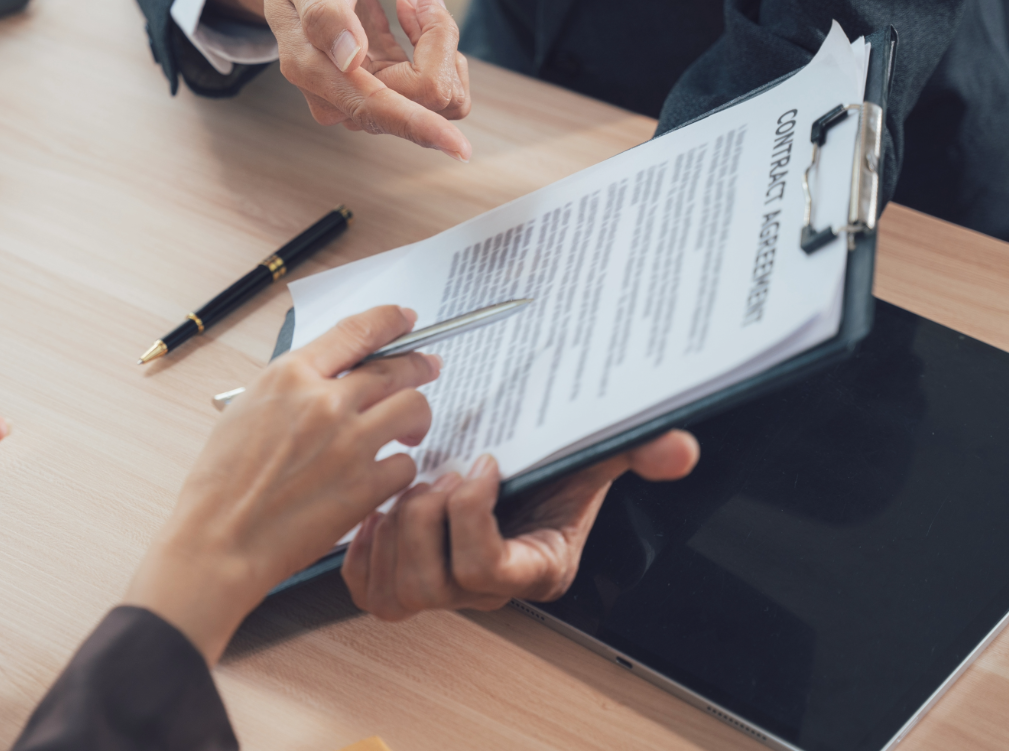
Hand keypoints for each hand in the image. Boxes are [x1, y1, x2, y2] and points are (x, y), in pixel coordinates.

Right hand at [124, 305, 439, 663]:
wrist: (220, 540)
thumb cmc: (222, 483)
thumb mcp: (246, 410)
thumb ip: (294, 387)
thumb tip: (334, 377)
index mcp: (288, 375)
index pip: (355, 331)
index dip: (389, 320)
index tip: (405, 319)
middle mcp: (323, 402)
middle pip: (395, 368)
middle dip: (419, 366)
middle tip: (428, 369)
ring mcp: (348, 444)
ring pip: (412, 409)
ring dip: (417, 418)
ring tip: (411, 431)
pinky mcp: (364, 487)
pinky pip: (406, 464)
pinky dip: (400, 468)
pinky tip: (385, 476)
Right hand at [212, 0, 472, 159]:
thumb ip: (323, 13)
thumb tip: (351, 60)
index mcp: (313, 71)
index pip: (377, 109)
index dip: (420, 125)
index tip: (459, 148)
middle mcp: (337, 96)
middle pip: (423, 96)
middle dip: (438, 41)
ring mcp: (360, 98)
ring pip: (436, 91)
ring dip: (437, 42)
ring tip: (411, 1)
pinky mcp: (380, 91)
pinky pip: (433, 82)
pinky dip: (433, 44)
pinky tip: (408, 14)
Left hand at [341, 433, 699, 619]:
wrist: (518, 476)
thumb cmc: (548, 471)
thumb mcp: (593, 452)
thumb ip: (636, 449)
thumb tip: (679, 450)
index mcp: (536, 568)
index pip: (490, 569)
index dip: (473, 517)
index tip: (484, 462)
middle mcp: (488, 590)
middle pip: (434, 586)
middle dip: (426, 521)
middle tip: (437, 473)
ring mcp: (444, 591)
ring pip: (398, 594)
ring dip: (393, 533)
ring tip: (407, 488)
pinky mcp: (403, 582)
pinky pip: (369, 591)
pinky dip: (364, 553)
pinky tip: (379, 511)